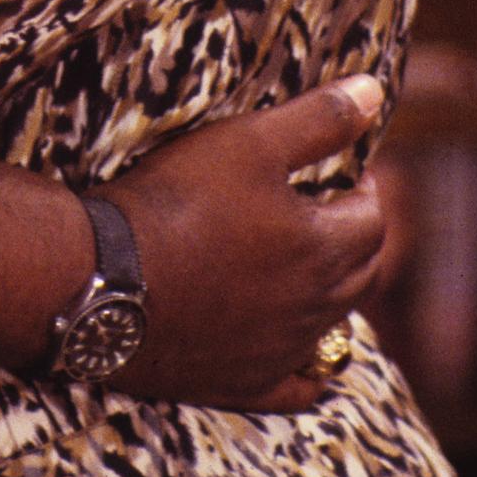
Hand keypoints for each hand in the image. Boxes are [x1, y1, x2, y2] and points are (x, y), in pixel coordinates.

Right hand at [106, 77, 386, 411]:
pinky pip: (297, 386)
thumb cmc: (176, 202)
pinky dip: (309, 370)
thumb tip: (373, 90)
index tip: (345, 171)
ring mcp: (280, 352)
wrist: (103, 282)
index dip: (363, 189)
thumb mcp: (247, 141)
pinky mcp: (243, 384)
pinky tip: (303, 357)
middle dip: (355, 238)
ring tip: (308, 264)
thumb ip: (316, 120)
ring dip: (332, 292)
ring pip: (332, 325)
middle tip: (331, 211)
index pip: (371, 218)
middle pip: (362, 273)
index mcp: (323, 248)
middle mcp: (314, 308)